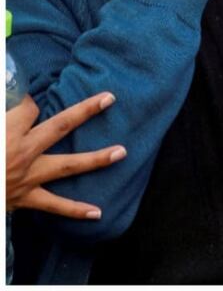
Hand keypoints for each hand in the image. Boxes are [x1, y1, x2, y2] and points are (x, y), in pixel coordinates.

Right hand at [6, 93, 124, 217]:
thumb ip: (2, 113)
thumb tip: (17, 97)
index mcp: (7, 134)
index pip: (28, 108)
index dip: (30, 103)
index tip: (30, 102)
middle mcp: (21, 153)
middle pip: (59, 126)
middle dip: (85, 111)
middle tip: (110, 98)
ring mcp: (26, 177)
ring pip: (67, 165)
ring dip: (96, 159)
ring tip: (122, 152)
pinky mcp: (25, 198)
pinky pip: (54, 205)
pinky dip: (76, 211)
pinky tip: (98, 213)